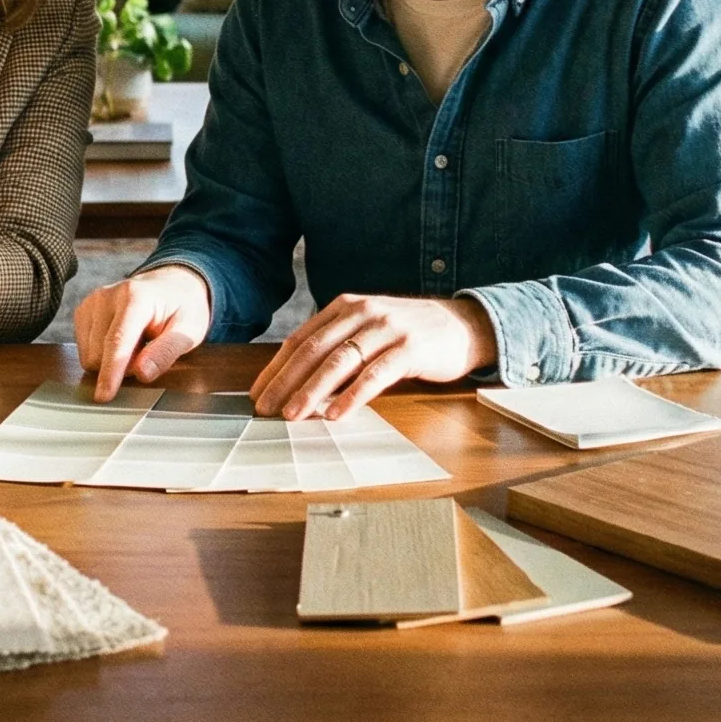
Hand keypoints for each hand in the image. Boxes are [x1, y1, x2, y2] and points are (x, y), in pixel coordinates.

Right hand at [74, 265, 211, 401]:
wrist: (172, 284)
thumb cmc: (183, 307)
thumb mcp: (189, 331)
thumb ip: (166, 352)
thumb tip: (142, 373)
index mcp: (135, 297)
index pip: (117, 341)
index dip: (111, 372)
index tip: (104, 396)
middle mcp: (107, 296)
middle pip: (99, 353)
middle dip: (122, 366)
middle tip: (147, 352)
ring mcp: (92, 301)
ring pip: (89, 354)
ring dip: (111, 360)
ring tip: (136, 344)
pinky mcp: (84, 310)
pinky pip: (84, 349)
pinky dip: (102, 353)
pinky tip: (122, 341)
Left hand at [250, 293, 492, 419]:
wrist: (462, 325)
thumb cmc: (407, 334)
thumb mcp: (368, 330)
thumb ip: (338, 345)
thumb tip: (297, 380)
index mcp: (345, 307)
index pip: (302, 339)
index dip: (276, 367)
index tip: (257, 393)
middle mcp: (363, 313)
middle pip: (315, 350)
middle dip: (286, 381)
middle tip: (266, 409)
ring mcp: (387, 329)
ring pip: (340, 362)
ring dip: (312, 391)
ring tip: (293, 414)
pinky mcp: (410, 348)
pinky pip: (375, 374)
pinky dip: (353, 395)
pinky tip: (336, 413)